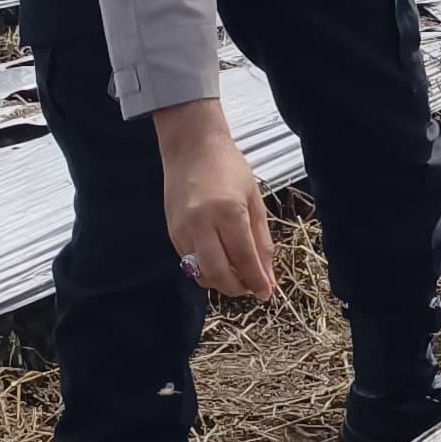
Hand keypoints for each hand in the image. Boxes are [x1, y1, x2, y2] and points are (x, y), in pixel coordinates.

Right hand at [151, 100, 278, 299]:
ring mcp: (183, 229)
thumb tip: (268, 276)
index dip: (257, 281)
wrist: (191, 148)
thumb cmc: (229, 168)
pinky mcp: (172, 232)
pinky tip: (220, 262)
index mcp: (228, 212)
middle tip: (251, 288)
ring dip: (221, 283)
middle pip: (218, 274)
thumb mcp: (254, 200)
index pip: (244, 259)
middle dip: (237, 289)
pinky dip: (206, 270)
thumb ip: (261, 241)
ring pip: (201, 273)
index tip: (267, 294)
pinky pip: (189, 263)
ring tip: (237, 276)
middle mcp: (202, 223)